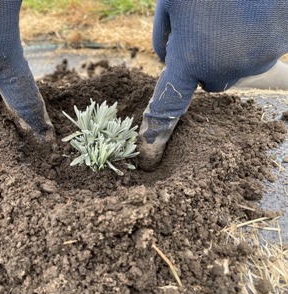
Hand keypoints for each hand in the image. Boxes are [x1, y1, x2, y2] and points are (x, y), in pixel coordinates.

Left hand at [139, 0, 286, 167]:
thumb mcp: (172, 2)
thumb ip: (162, 36)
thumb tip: (165, 60)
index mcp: (189, 59)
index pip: (169, 103)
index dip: (159, 125)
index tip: (152, 148)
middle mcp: (221, 70)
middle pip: (205, 84)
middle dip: (201, 67)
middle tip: (204, 34)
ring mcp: (251, 64)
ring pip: (230, 70)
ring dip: (224, 55)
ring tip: (227, 20)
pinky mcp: (274, 53)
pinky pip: (251, 59)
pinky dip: (246, 47)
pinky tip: (246, 20)